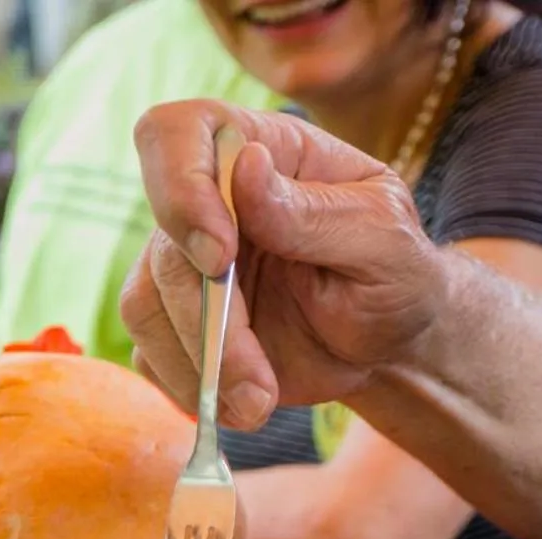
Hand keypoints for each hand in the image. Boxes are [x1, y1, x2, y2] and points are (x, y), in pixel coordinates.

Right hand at [121, 101, 444, 429]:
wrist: (387, 345)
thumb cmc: (396, 274)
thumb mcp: (383, 240)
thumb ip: (315, 211)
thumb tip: (248, 168)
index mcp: (260, 151)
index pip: (179, 132)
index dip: (179, 186)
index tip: (220, 255)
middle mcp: (209, 202)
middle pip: (164, 246)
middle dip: (207, 321)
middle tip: (258, 377)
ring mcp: (184, 264)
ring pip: (145, 306)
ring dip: (201, 366)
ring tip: (261, 402)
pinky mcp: (175, 323)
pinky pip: (149, 355)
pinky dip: (190, 388)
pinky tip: (244, 402)